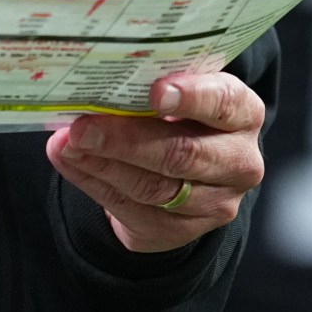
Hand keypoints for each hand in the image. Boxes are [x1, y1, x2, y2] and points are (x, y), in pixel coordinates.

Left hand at [45, 71, 266, 252]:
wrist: (192, 173)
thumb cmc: (184, 115)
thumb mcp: (186, 92)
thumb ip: (157, 85)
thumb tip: (100, 79)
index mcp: (244, 114)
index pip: (225, 102)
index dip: (192, 97)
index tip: (155, 91)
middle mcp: (239, 162)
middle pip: (182, 153)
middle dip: (127, 139)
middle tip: (83, 126)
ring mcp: (214, 203)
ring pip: (153, 187)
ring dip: (102, 164)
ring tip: (68, 143)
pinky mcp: (181, 231)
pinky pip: (131, 208)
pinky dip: (93, 181)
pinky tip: (70, 161)